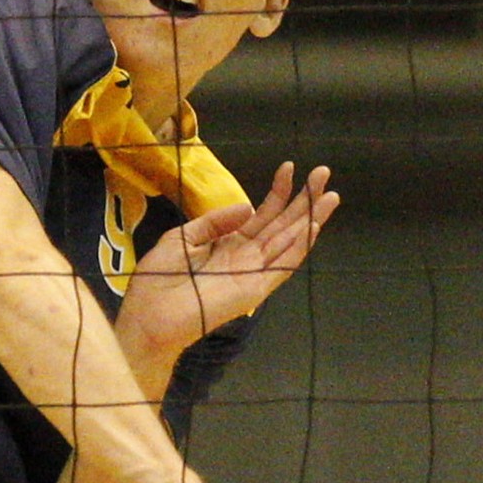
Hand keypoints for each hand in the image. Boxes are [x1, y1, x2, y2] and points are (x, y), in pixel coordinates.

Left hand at [115, 163, 337, 364]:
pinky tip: (313, 225)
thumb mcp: (184, 237)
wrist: (151, 314)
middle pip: (284, 224)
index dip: (278, 192)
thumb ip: (216, 221)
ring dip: (311, 218)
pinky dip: (299, 247)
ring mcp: (255, 273)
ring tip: (330, 195)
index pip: (263, 215)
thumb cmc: (161, 278)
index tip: (288, 167)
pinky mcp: (256, 289)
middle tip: (323, 172)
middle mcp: (248, 257)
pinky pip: (282, 266)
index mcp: (231, 244)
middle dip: (304, 199)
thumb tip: (249, 207)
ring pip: (290, 241)